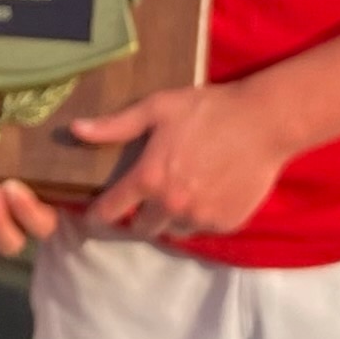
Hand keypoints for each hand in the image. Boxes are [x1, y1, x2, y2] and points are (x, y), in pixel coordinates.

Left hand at [74, 79, 300, 243]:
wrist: (264, 122)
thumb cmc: (208, 110)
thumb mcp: (158, 108)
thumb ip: (116, 125)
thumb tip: (75, 130)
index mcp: (149, 179)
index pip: (110, 211)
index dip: (97, 216)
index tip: (93, 217)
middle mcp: (171, 205)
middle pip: (141, 229)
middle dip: (138, 217)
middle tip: (146, 199)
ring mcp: (200, 218)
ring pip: (174, 230)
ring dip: (171, 217)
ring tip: (181, 192)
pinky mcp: (226, 224)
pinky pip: (203, 228)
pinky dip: (201, 216)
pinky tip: (208, 191)